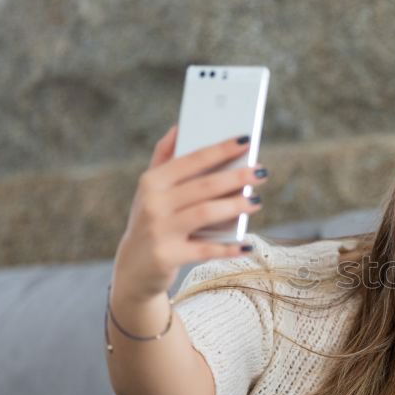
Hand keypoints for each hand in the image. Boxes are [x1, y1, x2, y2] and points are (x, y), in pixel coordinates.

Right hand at [111, 125, 268, 302]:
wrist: (133, 268)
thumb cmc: (152, 221)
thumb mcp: (151, 190)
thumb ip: (164, 157)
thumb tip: (179, 126)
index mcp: (152, 182)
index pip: (191, 159)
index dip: (220, 149)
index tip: (246, 140)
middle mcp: (153, 203)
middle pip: (203, 186)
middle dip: (235, 177)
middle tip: (261, 172)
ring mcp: (160, 231)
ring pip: (205, 213)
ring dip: (234, 206)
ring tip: (257, 201)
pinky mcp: (168, 256)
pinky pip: (205, 250)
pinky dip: (228, 248)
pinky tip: (247, 245)